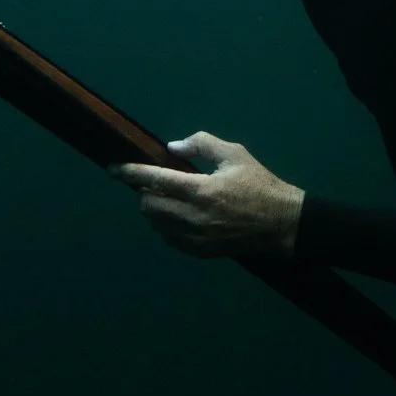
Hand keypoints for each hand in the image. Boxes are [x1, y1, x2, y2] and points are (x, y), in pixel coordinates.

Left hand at [111, 132, 305, 258]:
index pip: (154, 180)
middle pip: (148, 205)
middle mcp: (193, 216)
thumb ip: (202, 144)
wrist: (281, 223)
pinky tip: (181, 216)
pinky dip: (167, 225)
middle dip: (145, 191)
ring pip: (156, 223)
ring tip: (170, 199)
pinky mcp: (200, 251)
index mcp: (200, 189)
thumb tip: (172, 147)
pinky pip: (169, 239)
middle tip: (156, 182)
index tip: (114, 168)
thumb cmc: (259, 184)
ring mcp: (195, 237)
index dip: (130, 172)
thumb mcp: (235, 154)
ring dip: (155, 209)